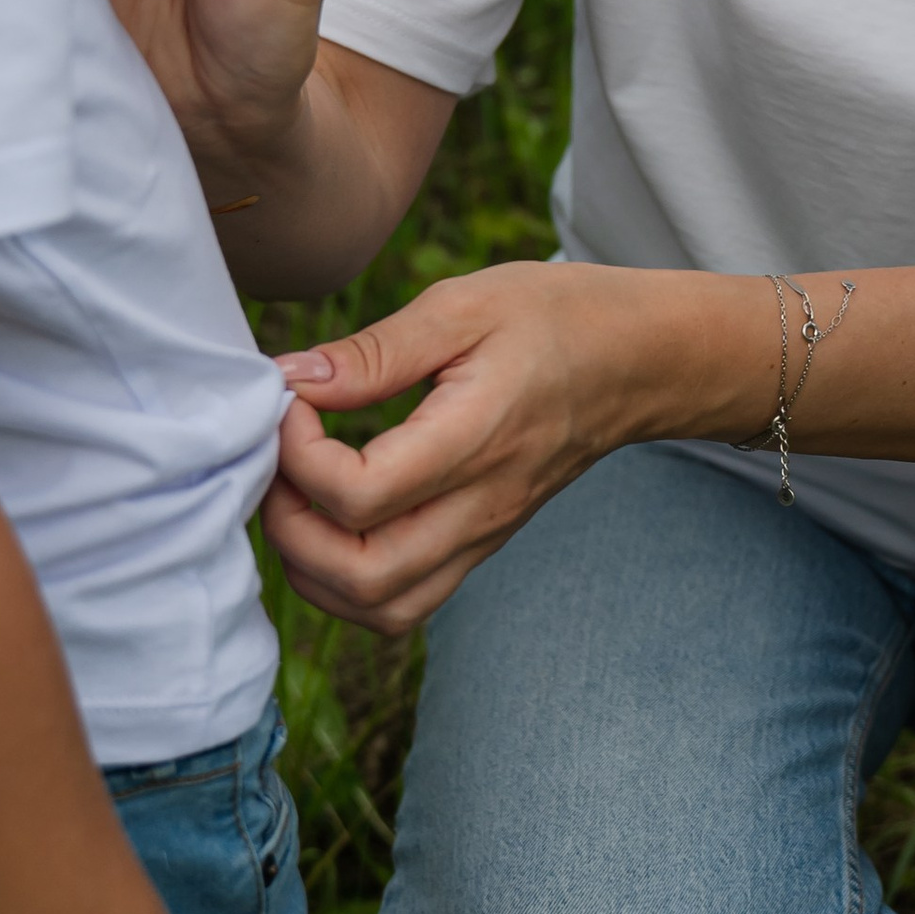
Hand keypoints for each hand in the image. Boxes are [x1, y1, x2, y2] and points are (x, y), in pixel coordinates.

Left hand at [262, 260, 758, 630]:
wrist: (638, 360)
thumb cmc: (554, 319)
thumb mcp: (463, 305)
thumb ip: (373, 352)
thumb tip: (290, 379)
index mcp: (474, 439)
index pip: (360, 494)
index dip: (298, 456)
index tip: (291, 400)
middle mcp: (480, 507)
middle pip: (362, 577)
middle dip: (290, 530)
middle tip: (276, 463)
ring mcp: (482, 536)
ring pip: (380, 608)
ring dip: (313, 568)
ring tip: (296, 496)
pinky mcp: (479, 544)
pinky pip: (402, 602)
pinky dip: (346, 582)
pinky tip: (330, 520)